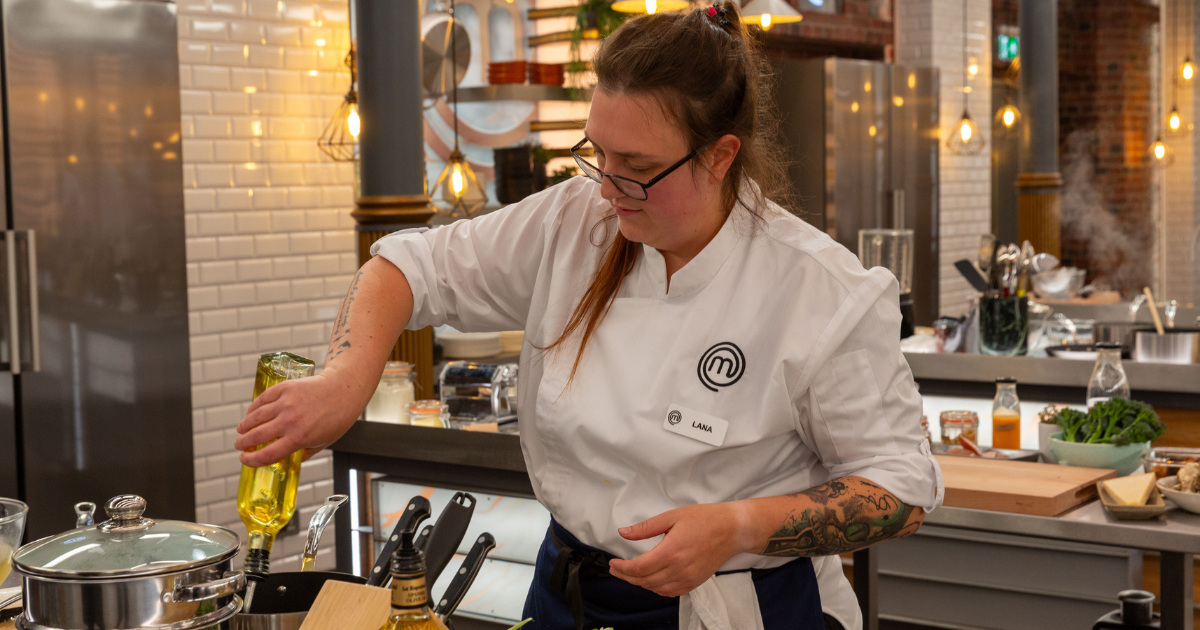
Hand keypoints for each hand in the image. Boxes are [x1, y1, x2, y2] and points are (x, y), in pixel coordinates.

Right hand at [233, 371, 364, 466]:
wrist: (344, 389)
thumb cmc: (337, 418)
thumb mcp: (323, 442)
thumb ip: (304, 452)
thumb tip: (289, 460)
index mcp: (299, 438)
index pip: (267, 455)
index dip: (251, 461)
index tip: (244, 460)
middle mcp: (290, 421)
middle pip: (256, 436)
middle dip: (243, 443)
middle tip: (239, 445)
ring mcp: (286, 403)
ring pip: (256, 416)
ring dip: (245, 425)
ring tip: (241, 430)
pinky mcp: (285, 388)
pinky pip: (263, 399)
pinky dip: (253, 408)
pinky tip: (251, 413)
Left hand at [607, 502, 752, 597]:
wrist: (732, 530)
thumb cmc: (704, 519)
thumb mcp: (672, 517)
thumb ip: (646, 528)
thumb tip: (623, 532)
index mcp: (671, 551)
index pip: (639, 568)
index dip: (622, 568)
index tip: (613, 563)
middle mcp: (679, 569)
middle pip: (644, 581)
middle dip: (626, 576)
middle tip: (616, 568)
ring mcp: (687, 578)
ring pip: (655, 588)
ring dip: (640, 583)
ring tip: (630, 573)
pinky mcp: (694, 583)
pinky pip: (670, 592)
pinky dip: (656, 588)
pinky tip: (650, 580)